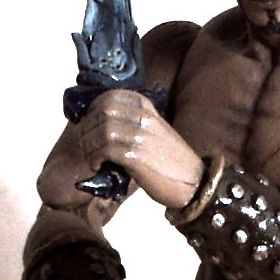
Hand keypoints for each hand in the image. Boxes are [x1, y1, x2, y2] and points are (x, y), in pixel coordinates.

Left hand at [76, 91, 203, 211]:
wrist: (193, 182)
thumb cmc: (172, 162)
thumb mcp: (155, 131)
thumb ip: (133, 123)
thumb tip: (103, 126)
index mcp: (146, 107)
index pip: (110, 97)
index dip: (92, 109)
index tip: (87, 123)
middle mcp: (143, 117)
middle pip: (102, 113)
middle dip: (88, 129)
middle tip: (85, 145)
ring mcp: (139, 135)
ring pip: (101, 131)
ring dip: (90, 146)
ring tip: (91, 158)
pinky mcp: (136, 155)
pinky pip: (105, 150)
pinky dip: (95, 158)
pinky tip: (97, 166)